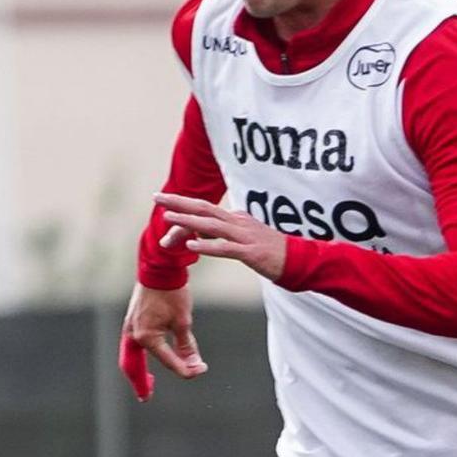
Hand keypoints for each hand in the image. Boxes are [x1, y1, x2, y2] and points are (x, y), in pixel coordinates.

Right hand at [119, 281, 206, 400]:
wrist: (159, 266)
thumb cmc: (172, 292)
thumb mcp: (183, 321)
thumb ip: (186, 346)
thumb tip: (195, 367)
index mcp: (147, 336)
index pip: (169, 361)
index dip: (186, 369)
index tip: (201, 370)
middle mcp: (133, 334)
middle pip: (133, 366)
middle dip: (141, 382)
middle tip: (147, 396)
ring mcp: (130, 327)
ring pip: (129, 357)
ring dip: (137, 371)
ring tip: (146, 384)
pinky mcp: (132, 321)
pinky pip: (132, 346)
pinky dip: (138, 357)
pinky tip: (150, 360)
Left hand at [155, 194, 287, 281]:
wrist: (299, 259)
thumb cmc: (272, 251)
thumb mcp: (247, 237)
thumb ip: (227, 232)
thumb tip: (207, 231)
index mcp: (236, 219)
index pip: (205, 209)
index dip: (183, 205)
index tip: (164, 200)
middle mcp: (238, 223)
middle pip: (204, 208)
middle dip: (179, 202)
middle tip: (157, 197)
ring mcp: (244, 237)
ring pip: (211, 226)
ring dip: (188, 221)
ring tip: (168, 218)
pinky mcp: (250, 253)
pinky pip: (225, 249)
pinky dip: (207, 246)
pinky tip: (191, 247)